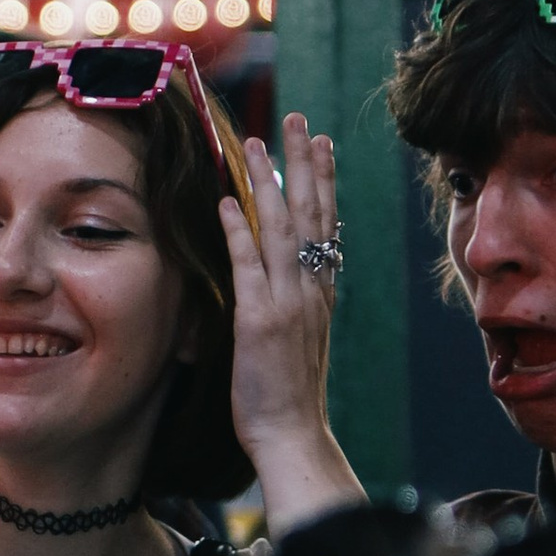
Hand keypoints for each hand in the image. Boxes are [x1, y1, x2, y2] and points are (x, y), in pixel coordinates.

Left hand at [223, 111, 360, 534]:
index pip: (326, 224)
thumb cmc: (290, 396)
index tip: (322, 141)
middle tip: (297, 119)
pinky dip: (240, 232)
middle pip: (311, 213)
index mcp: (320, 293)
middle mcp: (310, 290)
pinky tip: (229, 200)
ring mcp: (286, 303)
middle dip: (304, 162)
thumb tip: (288, 280)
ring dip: (268, 183)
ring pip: (282, 229)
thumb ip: (295, 304)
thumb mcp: (300, 340)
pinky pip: (249, 267)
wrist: (294, 436)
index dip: (324, 180)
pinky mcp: (259, 321)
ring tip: (256, 143)